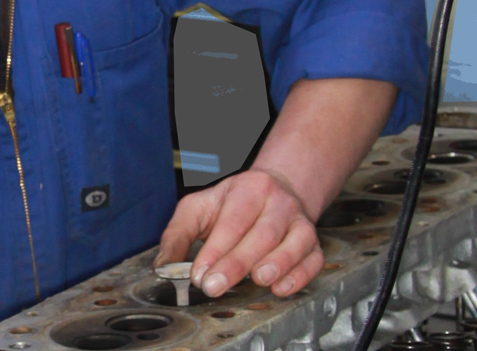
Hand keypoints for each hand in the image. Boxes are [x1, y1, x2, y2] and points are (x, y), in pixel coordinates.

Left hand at [154, 167, 322, 298]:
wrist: (275, 191)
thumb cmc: (233, 204)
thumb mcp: (199, 208)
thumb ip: (178, 235)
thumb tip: (163, 266)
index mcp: (248, 189)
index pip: (232, 220)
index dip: (215, 249)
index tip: (198, 274)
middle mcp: (278, 203)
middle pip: (262, 233)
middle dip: (237, 263)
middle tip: (214, 285)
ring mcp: (300, 222)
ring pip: (294, 243)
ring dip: (276, 264)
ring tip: (256, 280)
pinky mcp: (313, 243)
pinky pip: (313, 259)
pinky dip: (300, 275)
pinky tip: (280, 287)